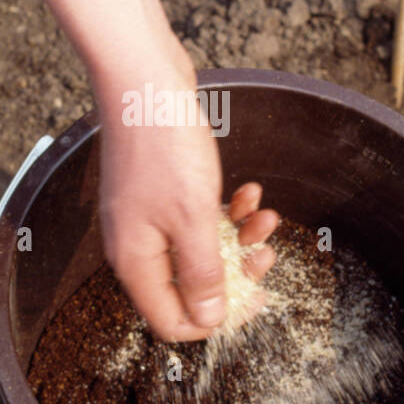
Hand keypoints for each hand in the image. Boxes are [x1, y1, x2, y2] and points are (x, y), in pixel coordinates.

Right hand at [97, 63, 277, 340]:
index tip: (253, 299)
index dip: (215, 320)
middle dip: (236, 273)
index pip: (172, 322)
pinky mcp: (160, 192)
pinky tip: (249, 191)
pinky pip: (198, 217)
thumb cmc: (162, 146)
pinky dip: (227, 209)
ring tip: (267, 217)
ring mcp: (148, 217)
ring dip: (240, 237)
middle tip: (266, 256)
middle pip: (191, 286)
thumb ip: (202, 273)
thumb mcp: (193, 218)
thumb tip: (208, 320)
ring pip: (201, 248)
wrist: (143, 82)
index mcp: (136, 262)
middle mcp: (137, 246)